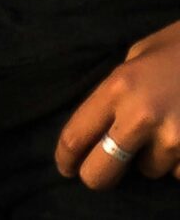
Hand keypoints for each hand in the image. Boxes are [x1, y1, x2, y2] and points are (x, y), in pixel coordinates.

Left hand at [58, 18, 179, 185]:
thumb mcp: (137, 58)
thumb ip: (116, 92)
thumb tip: (98, 127)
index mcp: (118, 88)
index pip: (75, 136)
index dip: (66, 158)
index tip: (66, 168)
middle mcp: (141, 116)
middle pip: (101, 171)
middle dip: (98, 176)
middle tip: (103, 170)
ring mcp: (174, 139)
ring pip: (149, 170)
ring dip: (153, 159)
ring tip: (167, 129)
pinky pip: (179, 173)